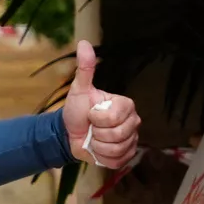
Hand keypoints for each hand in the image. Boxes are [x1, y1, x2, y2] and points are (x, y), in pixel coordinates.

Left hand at [59, 40, 141, 169]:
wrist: (69, 135)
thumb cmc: (76, 111)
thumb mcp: (79, 90)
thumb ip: (85, 69)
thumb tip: (84, 43)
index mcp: (125, 105)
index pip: (114, 118)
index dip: (96, 118)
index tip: (91, 114)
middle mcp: (134, 122)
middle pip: (117, 134)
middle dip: (97, 133)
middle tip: (92, 127)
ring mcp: (132, 140)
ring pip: (117, 149)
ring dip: (98, 146)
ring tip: (94, 138)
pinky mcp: (127, 156)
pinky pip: (117, 161)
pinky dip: (102, 158)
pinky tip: (98, 149)